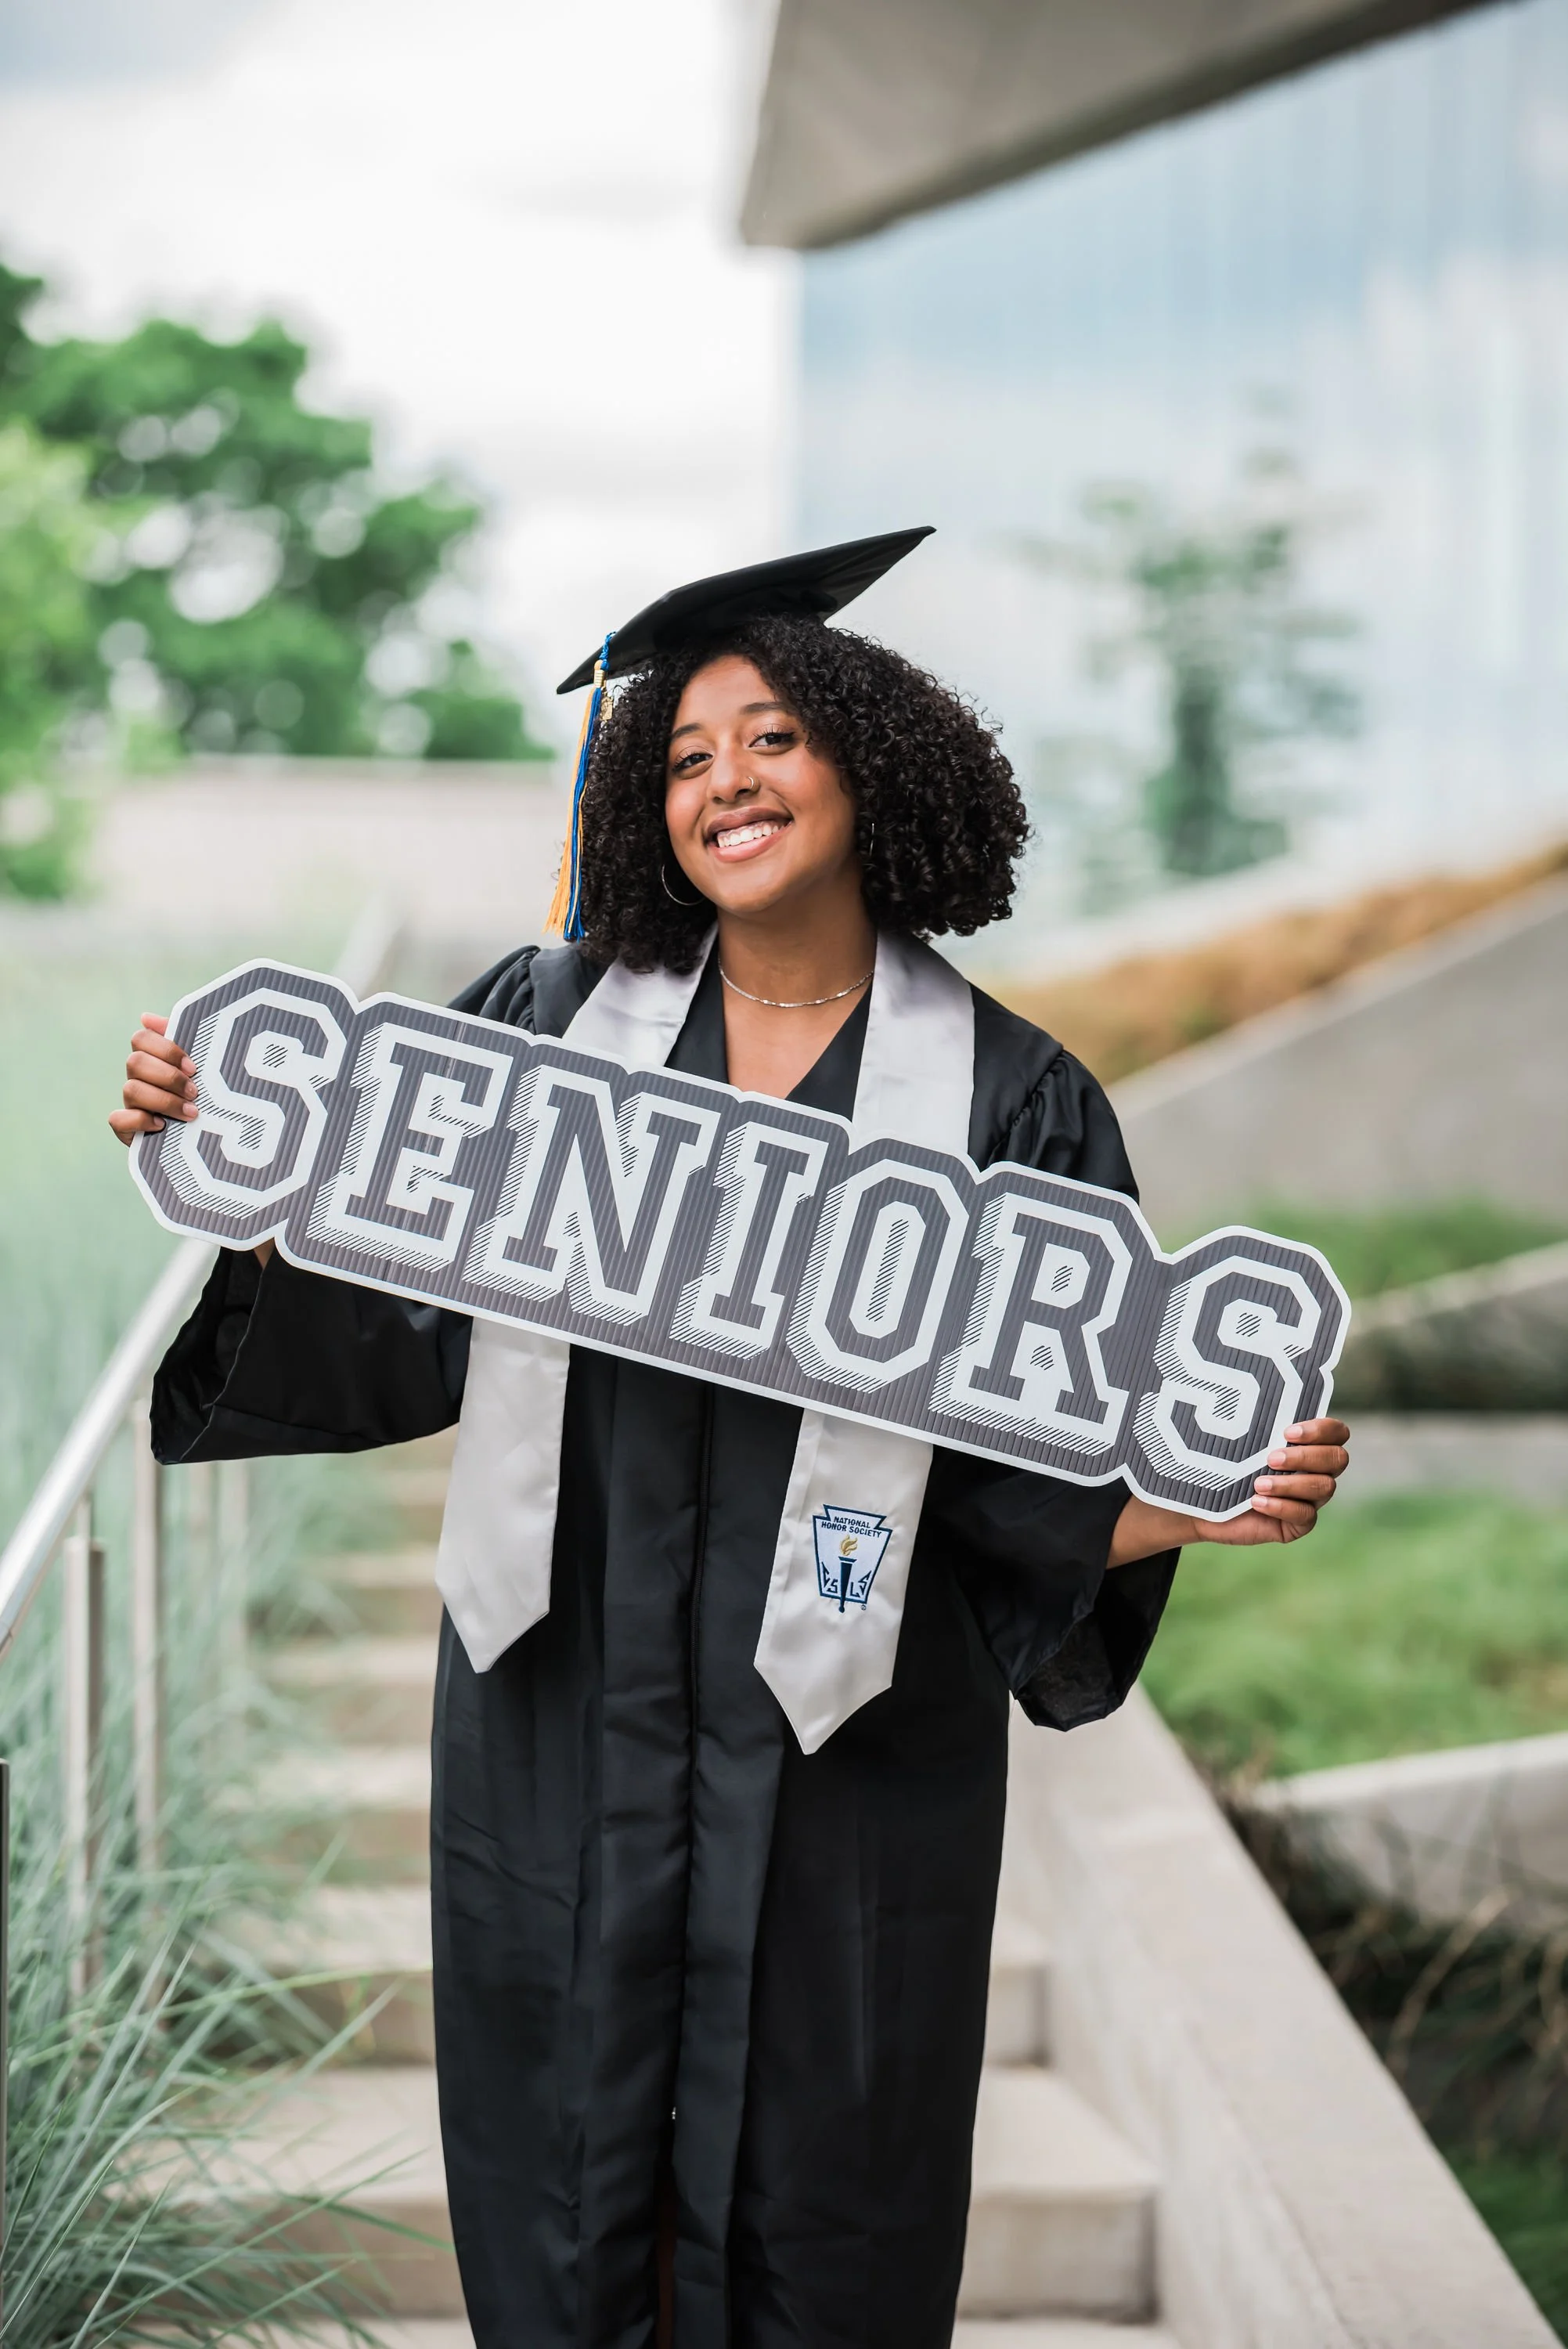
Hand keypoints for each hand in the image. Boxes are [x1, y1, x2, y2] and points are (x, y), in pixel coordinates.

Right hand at [109, 1013, 197, 1144]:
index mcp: (151, 1058)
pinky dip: (139, 1121)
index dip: (166, 1050)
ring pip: (131, 1089)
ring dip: (163, 1101)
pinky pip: (117, 1119)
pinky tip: (162, 1125)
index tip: (193, 1067)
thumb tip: (146, 1017)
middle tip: (194, 1091)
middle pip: (135, 1062)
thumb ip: (182, 1037)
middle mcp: (137, 1078)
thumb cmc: (202, 1094)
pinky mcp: (126, 1128)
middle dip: (169, 1077)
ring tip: (191, 1112)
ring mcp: (130, 1103)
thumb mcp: (200, 1065)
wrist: (204, 1136)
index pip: (141, 1038)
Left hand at [1109, 1418, 1350, 1565]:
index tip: (1287, 1431)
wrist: (1196, 1499)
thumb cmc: (1215, 1457)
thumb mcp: (1231, 1434)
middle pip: (1337, 1459)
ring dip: (1291, 1484)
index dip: (1322, 1430)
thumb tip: (1236, 1380)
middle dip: (1306, 1457)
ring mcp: (1308, 1497)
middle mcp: (1314, 1468)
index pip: (1337, 1432)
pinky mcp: (1297, 1523)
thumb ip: (1247, 1414)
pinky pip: (1306, 1516)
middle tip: (1270, 1458)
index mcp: (1306, 1442)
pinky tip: (1256, 1503)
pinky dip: (1282, 1507)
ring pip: (1325, 1487)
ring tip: (1257, 1484)